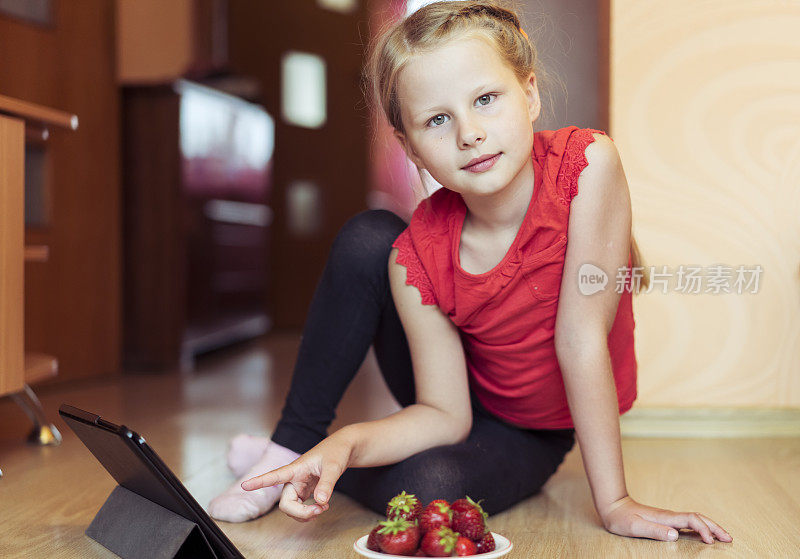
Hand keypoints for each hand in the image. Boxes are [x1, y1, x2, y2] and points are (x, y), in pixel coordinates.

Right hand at [240, 431, 353, 521]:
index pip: (274, 476)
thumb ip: (327, 484)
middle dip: (300, 513)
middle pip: (286, 503)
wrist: (344, 449)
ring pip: (292, 508)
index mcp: (296, 468)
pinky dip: (310, 512)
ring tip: (323, 508)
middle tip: (319, 511)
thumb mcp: (334, 466)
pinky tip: (322, 507)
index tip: (245, 485)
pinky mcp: (305, 491)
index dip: (259, 481)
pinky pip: (300, 508)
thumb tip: (320, 502)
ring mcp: (298, 486)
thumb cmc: (336, 452)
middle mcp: (293, 478)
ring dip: (306, 514)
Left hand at [600, 496, 732, 543]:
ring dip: (710, 527)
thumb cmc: (621, 518)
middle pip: (697, 518)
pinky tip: (703, 534)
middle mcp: (669, 516)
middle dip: (714, 527)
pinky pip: (688, 523)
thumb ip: (654, 530)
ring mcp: (668, 517)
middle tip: (729, 538)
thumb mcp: (634, 527)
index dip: (703, 529)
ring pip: (694, 519)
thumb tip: (675, 535)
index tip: (710, 542)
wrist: (613, 506)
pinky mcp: (665, 521)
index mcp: (665, 517)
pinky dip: (700, 528)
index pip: (691, 520)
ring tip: (723, 536)